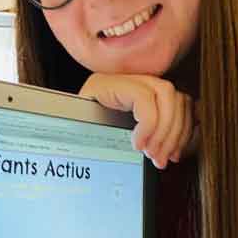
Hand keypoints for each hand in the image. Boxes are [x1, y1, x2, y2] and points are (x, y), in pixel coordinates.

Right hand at [79, 73, 197, 168]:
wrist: (55, 138)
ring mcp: (117, 78)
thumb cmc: (90, 148)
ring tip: (149, 153)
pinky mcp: (107, 83)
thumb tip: (182, 148)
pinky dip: (148, 125)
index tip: (174, 156)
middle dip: (176, 134)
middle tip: (161, 160)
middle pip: (177, 97)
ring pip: (167, 94)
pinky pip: (144, 99)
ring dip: (165, 131)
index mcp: (139, 93)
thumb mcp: (128, 143)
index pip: (178, 101)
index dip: (183, 130)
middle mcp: (130, 80)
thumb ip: (154, 138)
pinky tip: (136, 143)